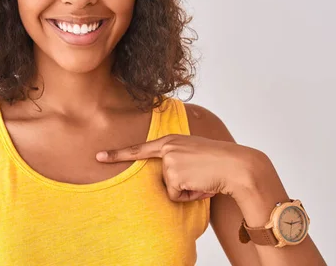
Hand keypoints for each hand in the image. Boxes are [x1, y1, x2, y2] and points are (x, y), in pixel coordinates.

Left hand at [96, 134, 259, 202]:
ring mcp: (169, 160)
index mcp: (171, 140)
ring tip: (203, 178)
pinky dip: (190, 195)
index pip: (139, 149)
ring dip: (187, 189)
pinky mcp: (174, 173)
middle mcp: (167, 147)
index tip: (98, 156)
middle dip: (179, 184)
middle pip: (161, 178)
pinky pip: (176, 195)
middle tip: (200, 175)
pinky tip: (202, 184)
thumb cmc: (219, 163)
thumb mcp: (194, 155)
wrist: (237, 166)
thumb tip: (169, 181)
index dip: (116, 154)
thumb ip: (178, 160)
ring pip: (170, 188)